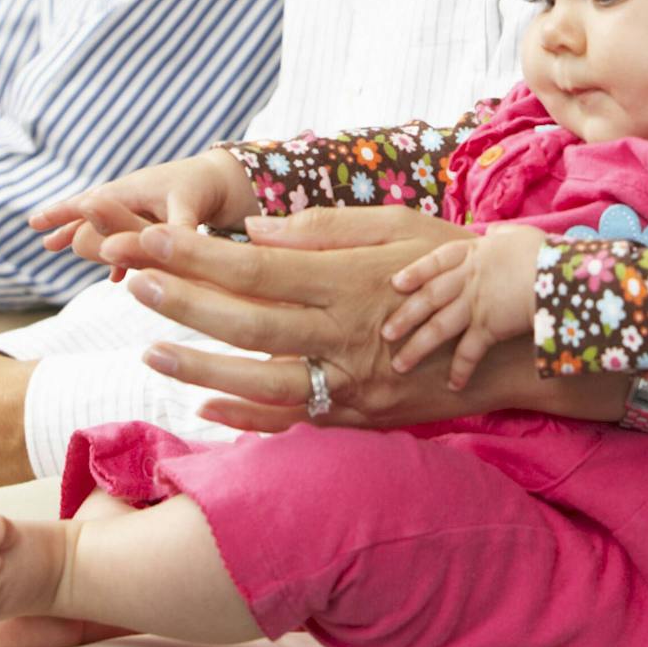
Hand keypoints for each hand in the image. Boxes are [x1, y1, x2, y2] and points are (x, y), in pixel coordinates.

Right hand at [28, 147, 256, 278]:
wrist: (227, 178)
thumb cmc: (205, 186)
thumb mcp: (187, 206)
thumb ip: (173, 228)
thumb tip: (165, 252)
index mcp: (130, 190)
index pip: (87, 203)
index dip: (62, 214)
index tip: (34, 222)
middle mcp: (132, 196)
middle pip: (92, 213)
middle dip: (68, 226)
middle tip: (43, 241)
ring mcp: (143, 206)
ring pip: (108, 224)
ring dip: (89, 238)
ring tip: (65, 250)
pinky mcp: (157, 217)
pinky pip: (129, 235)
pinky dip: (119, 252)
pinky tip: (115, 275)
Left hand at [100, 210, 617, 432]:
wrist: (518, 334)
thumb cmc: (457, 261)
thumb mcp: (399, 228)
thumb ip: (327, 230)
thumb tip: (258, 229)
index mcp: (351, 279)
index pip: (257, 265)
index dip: (197, 253)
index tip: (149, 238)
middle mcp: (346, 332)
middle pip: (247, 319)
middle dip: (182, 298)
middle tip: (129, 278)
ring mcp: (353, 380)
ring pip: (259, 378)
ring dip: (199, 364)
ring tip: (152, 347)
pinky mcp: (362, 413)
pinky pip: (293, 418)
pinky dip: (246, 414)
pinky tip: (207, 403)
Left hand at [386, 224, 547, 389]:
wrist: (557, 273)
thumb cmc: (542, 252)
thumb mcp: (518, 235)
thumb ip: (501, 237)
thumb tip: (494, 234)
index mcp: (474, 254)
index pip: (437, 262)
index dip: (415, 273)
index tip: (396, 284)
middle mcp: (468, 279)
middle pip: (428, 298)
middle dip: (405, 317)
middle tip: (385, 334)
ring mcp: (475, 304)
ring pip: (437, 328)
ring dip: (417, 348)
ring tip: (400, 366)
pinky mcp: (489, 327)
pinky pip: (469, 352)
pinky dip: (461, 370)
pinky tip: (453, 386)